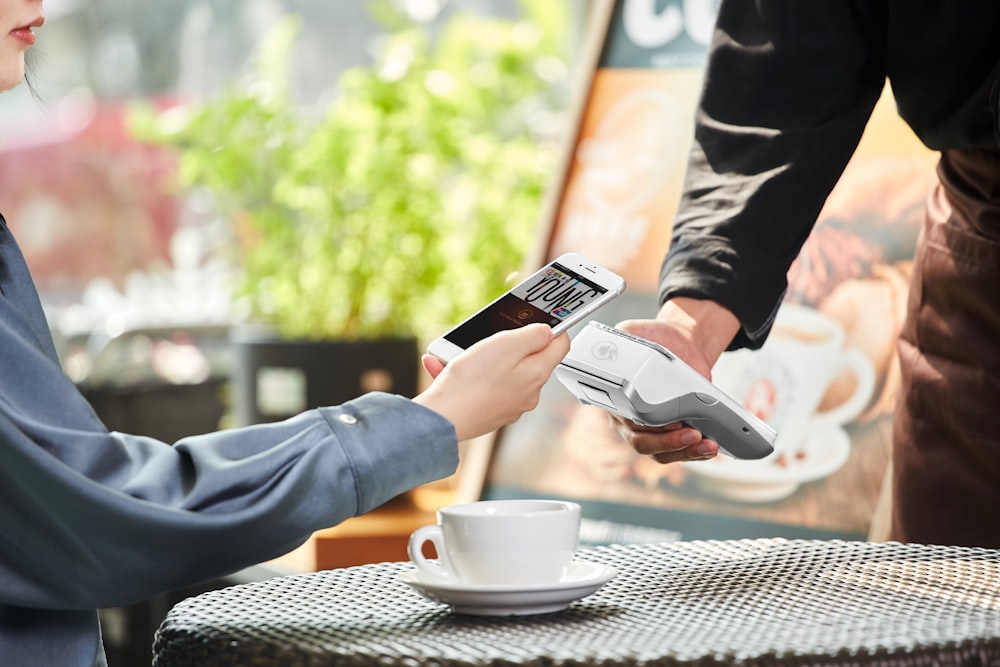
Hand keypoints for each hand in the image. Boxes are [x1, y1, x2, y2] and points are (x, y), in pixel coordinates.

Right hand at [414, 324, 569, 441]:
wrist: (443, 418)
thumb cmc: (471, 383)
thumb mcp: (506, 344)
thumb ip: (533, 335)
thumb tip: (547, 332)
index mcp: (537, 374)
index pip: (560, 345)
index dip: (554, 327)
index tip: (542, 318)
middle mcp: (528, 393)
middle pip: (528, 358)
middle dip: (508, 345)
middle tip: (487, 339)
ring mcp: (509, 405)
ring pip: (501, 371)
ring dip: (480, 359)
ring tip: (457, 355)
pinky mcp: (490, 411)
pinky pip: (483, 385)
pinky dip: (466, 375)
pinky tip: (445, 368)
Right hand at [610, 298, 740, 463]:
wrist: (681, 344)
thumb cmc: (654, 339)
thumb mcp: (632, 331)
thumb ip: (622, 337)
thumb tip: (618, 343)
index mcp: (615, 398)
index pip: (624, 420)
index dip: (643, 425)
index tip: (667, 419)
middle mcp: (627, 420)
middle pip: (641, 442)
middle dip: (668, 442)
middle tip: (691, 433)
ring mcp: (649, 431)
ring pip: (660, 453)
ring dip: (685, 452)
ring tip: (707, 445)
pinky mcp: (670, 434)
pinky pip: (677, 453)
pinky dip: (694, 453)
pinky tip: (710, 447)